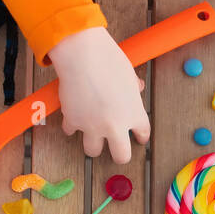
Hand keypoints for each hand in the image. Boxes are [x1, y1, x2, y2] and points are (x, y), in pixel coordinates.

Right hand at [48, 26, 149, 163]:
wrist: (84, 57)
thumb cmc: (110, 61)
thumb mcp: (129, 75)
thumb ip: (133, 87)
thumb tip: (137, 88)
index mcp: (134, 114)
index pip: (143, 133)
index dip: (141, 136)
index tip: (138, 138)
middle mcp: (116, 125)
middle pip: (121, 156)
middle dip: (120, 156)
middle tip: (116, 150)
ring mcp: (93, 126)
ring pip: (92, 151)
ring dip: (93, 144)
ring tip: (92, 137)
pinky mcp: (74, 121)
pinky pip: (71, 131)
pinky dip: (71, 125)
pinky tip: (73, 118)